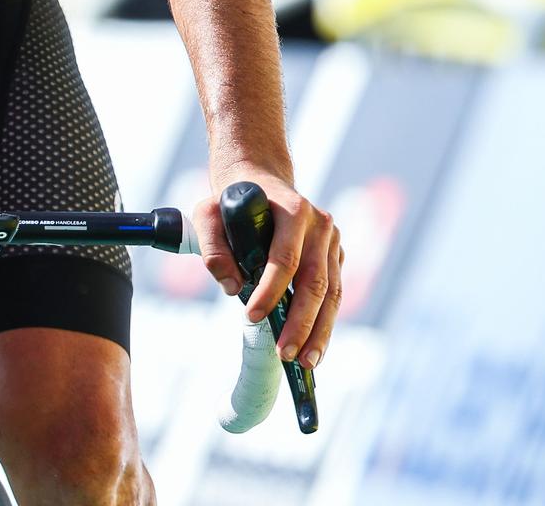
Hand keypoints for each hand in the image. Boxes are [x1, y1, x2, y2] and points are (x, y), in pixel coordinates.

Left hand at [192, 170, 342, 369]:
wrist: (261, 181)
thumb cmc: (232, 202)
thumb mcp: (209, 213)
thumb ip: (213, 247)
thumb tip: (233, 287)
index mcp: (292, 210)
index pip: (286, 257)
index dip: (271, 290)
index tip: (253, 316)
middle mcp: (320, 225)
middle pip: (316, 281)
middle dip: (301, 322)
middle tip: (286, 354)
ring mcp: (332, 241)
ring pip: (332, 293)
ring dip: (319, 331)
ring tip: (306, 362)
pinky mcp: (335, 256)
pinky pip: (334, 294)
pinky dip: (324, 323)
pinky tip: (314, 347)